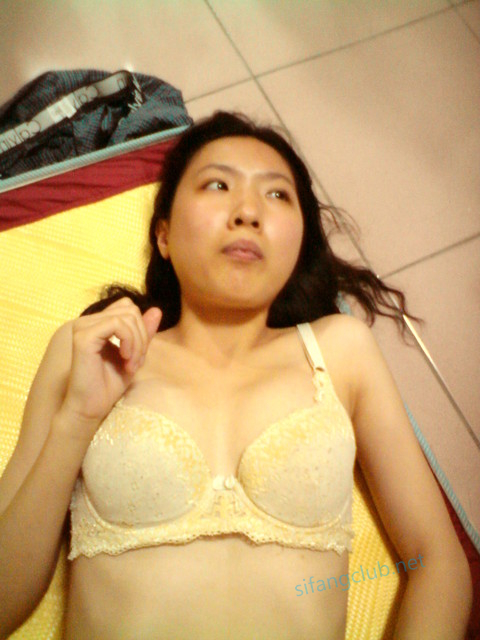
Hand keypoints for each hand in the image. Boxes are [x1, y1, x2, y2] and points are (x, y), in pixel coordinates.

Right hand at [61, 298, 161, 430]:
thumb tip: (157, 310)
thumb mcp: (135, 354)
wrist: (92, 407)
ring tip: (132, 364)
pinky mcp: (83, 337)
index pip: (128, 306)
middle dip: (141, 336)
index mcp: (97, 323)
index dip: (141, 327)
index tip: (139, 354)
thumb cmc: (109, 384)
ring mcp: (83, 327)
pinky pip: (117, 324)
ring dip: (137, 342)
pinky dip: (129, 342)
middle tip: (137, 361)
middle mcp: (87, 321)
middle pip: (130, 309)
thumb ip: (143, 332)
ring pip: (126, 316)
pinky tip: (125, 359)